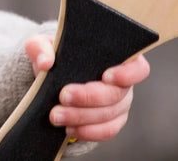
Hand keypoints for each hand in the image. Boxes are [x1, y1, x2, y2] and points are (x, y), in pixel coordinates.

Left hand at [24, 35, 150, 144]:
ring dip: (82, 117)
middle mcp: (123, 83)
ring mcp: (119, 105)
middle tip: (63, 96)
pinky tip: (68, 128)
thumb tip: (46, 62)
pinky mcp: (110, 122)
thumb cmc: (55, 56)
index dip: (127, 74)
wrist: (52, 80)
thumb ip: (41, 48)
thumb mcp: (43, 45)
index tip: (106, 76)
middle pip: (117, 94)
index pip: (137, 67)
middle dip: (89, 97)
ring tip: (56, 115)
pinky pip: (105, 131)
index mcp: (116, 58)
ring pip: (108, 115)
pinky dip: (87, 132)